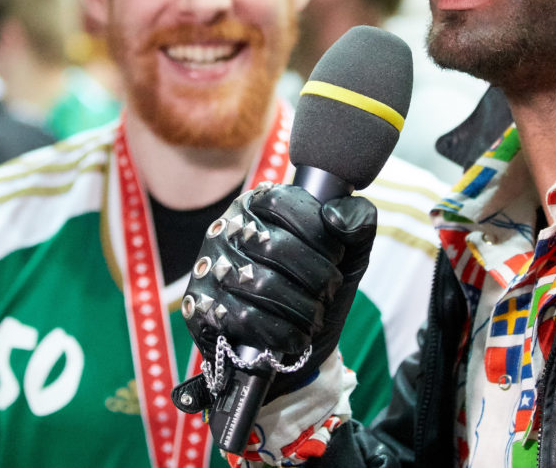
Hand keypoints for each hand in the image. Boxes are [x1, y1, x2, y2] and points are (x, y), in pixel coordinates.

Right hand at [175, 183, 376, 406]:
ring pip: (260, 284)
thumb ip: (357, 221)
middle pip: (274, 247)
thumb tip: (334, 217)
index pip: (282, 203)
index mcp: (258, 204)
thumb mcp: (347, 255)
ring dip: (301, 309)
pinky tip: (294, 338)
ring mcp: (207, 267)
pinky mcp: (198, 306)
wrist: (292, 351)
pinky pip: (243, 318)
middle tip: (328, 294)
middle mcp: (225, 229)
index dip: (318, 233)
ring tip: (314, 318)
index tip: (336, 257)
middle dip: (316, 277)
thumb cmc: (316, 290)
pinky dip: (280, 333)